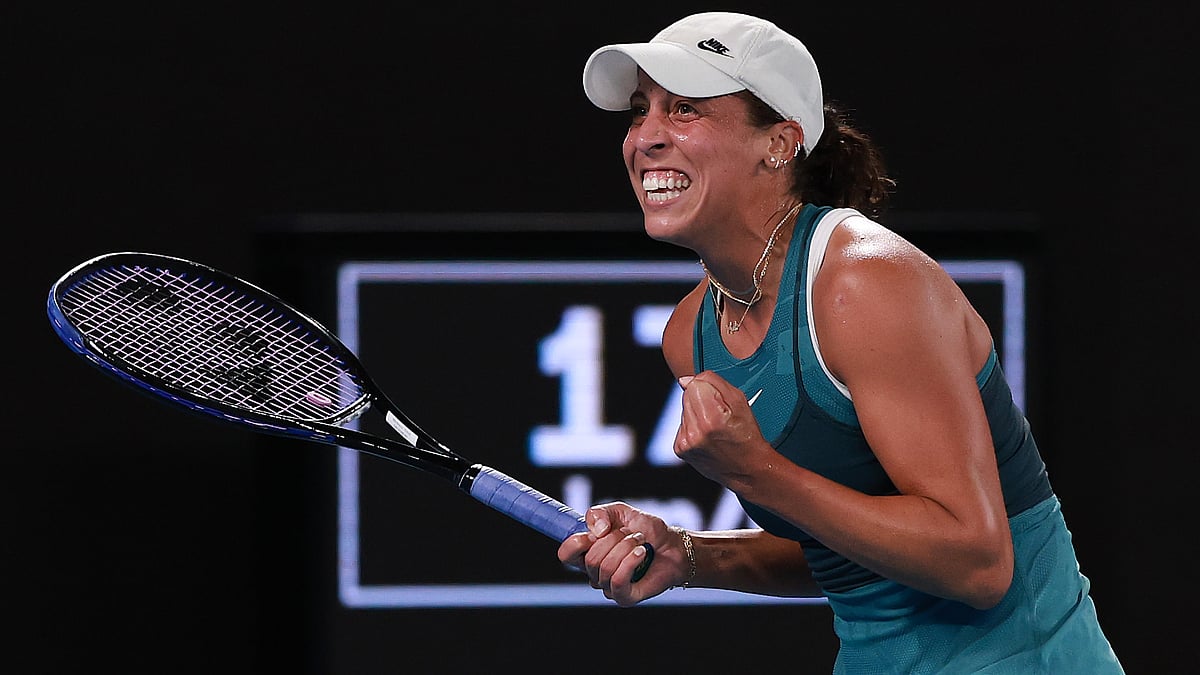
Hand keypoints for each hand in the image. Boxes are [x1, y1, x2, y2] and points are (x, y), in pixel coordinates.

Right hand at [556, 502, 683, 606]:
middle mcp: (595, 573)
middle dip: (614, 540)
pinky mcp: (625, 597)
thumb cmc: (648, 531)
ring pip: (604, 568)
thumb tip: (595, 532)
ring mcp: (609, 587)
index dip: (576, 542)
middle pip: (589, 560)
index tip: (595, 532)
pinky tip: (642, 553)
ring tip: (641, 542)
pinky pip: (617, 581)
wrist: (674, 545)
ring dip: (626, 548)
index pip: (566, 555)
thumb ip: (601, 513)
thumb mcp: (621, 512)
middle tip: (631, 534)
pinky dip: (630, 562)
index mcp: (589, 553)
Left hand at [674, 371, 774, 490]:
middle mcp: (695, 431)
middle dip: (701, 400)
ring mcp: (686, 442)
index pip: (695, 384)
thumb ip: (712, 382)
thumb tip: (685, 380)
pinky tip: (706, 436)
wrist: (747, 469)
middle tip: (719, 415)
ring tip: (713, 427)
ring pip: (684, 410)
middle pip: (687, 395)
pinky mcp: (680, 448)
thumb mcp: (740, 401)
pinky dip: (693, 427)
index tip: (721, 402)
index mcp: (711, 418)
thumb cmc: (746, 435)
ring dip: (696, 414)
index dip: (709, 389)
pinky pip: (682, 425)